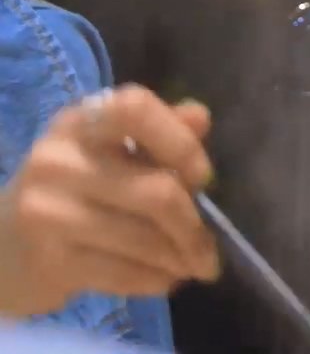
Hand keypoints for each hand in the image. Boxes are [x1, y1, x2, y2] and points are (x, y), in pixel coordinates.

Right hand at [0, 86, 218, 317]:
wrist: (1, 248)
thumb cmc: (74, 192)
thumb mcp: (110, 153)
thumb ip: (159, 134)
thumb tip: (199, 116)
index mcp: (81, 122)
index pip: (134, 108)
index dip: (179, 143)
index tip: (201, 177)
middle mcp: (58, 160)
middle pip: (155, 191)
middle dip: (193, 227)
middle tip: (209, 250)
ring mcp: (47, 211)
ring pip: (143, 239)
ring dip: (181, 259)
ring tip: (196, 266)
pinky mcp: (47, 259)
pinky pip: (122, 273)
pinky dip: (155, 280)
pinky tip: (166, 281)